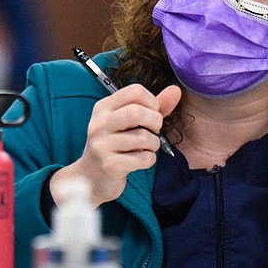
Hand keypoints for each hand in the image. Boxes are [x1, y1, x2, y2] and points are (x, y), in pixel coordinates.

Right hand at [54, 83, 180, 205]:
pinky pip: (143, 158)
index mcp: (103, 108)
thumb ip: (152, 107)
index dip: (152, 102)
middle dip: (155, 122)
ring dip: (153, 144)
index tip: (151, 114)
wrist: (91, 177)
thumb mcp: (128, 123)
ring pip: (143, 137)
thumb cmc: (114, 146)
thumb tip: (176, 90)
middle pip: (137, 112)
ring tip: (145, 147)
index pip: (134, 91)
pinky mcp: (109, 165)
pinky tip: (140, 161)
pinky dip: (149, 160)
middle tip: (152, 131)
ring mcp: (102, 145)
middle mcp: (99, 123)